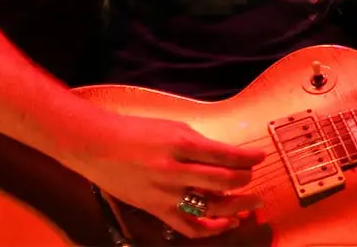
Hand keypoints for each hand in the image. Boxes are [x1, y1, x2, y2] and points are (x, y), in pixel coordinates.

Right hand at [56, 112, 266, 238]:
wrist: (97, 146)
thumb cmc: (137, 132)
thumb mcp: (174, 128)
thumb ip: (201, 144)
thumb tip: (229, 156)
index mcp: (181, 144)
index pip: (226, 154)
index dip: (248, 157)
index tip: (260, 157)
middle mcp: (175, 170)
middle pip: (223, 181)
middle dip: (244, 179)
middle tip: (253, 176)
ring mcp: (165, 193)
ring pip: (211, 207)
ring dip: (237, 207)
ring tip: (252, 203)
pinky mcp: (156, 209)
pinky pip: (188, 226)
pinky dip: (211, 228)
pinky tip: (227, 223)